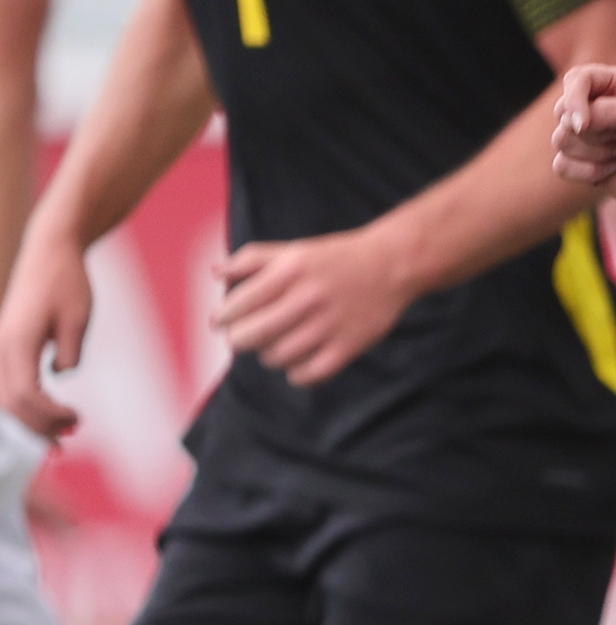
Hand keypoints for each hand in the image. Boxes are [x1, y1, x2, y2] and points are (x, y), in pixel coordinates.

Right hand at [0, 228, 92, 439]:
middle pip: (10, 403)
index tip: (77, 419)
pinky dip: (23, 404)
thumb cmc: (67, 283)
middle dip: (37, 426)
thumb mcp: (78, 319)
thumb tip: (59, 375)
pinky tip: (46, 414)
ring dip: (29, 419)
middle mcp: (1, 346)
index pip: (26, 395)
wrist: (48, 253)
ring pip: (4, 397)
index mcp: (18, 341)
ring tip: (59, 434)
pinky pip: (7, 384)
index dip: (49, 415)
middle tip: (68, 438)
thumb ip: (69, 352)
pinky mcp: (5, 346)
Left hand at [213, 228, 417, 387]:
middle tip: (240, 339)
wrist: (391, 266)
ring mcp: (330, 325)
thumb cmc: (335, 259)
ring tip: (271, 348)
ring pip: (278, 356)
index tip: (219, 322)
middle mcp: (308, 298)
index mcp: (290, 271)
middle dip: (238, 340)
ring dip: (267, 356)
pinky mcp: (349, 346)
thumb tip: (215, 274)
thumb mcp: (293, 250)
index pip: (240, 303)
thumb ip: (252, 259)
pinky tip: (296, 363)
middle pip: (253, 335)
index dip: (223, 317)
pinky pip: (309, 374)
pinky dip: (296, 374)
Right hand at [551, 63, 615, 216]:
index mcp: (614, 85)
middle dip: (591, 131)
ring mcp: (592, 138)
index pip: (575, 80)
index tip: (583, 123)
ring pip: (560, 140)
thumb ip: (607, 111)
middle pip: (562, 113)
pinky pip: (561, 165)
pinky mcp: (588, 166)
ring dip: (593, 152)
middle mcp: (598, 108)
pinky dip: (585, 172)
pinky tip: (613, 171)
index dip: (573, 100)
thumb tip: (569, 122)